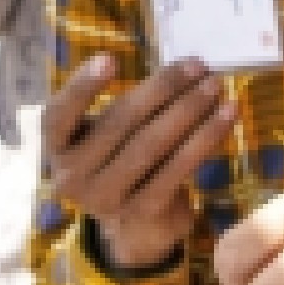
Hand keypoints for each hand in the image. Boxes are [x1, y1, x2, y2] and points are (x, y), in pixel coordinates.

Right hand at [43, 55, 234, 274]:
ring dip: (189, 111)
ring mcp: (104, 199)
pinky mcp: (141, 212)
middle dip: (163, 89)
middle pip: (119, 124)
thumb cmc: (121, 159)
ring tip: (216, 86)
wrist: (135, 225)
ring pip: (150, 146)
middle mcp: (71, 176)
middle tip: (198, 65)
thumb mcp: (109, 133)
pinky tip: (226, 117)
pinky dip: (205, 140)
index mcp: (57, 146)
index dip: (81, 86)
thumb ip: (130, 105)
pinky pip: (177, 170)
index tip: (110, 59)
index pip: (58, 114)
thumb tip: (186, 69)